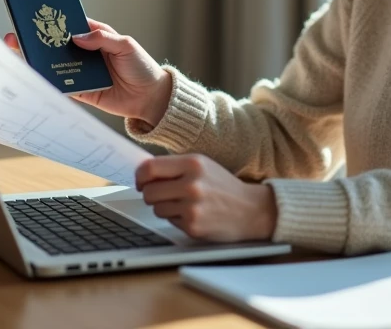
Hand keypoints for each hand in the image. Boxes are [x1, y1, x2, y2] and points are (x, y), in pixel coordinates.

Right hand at [4, 18, 171, 124]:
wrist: (149, 98)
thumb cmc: (141, 67)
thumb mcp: (126, 45)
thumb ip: (103, 39)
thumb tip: (77, 36)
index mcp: (95, 36)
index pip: (70, 24)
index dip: (54, 18)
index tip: (36, 12)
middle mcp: (84, 52)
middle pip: (56, 44)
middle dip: (37, 38)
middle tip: (17, 34)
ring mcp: (80, 71)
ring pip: (54, 64)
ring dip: (38, 60)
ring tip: (19, 53)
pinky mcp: (80, 90)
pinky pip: (60, 85)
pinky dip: (48, 81)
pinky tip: (34, 76)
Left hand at [135, 154, 277, 242]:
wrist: (250, 210)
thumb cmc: (223, 186)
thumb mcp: (202, 166)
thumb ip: (175, 166)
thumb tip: (143, 172)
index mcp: (193, 163)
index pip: (150, 168)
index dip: (140, 176)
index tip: (140, 181)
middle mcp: (192, 184)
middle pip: (149, 191)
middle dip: (151, 194)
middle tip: (162, 194)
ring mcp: (192, 207)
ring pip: (156, 208)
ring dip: (164, 207)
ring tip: (183, 203)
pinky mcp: (193, 226)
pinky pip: (169, 221)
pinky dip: (176, 218)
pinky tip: (192, 213)